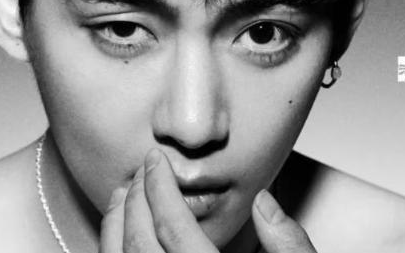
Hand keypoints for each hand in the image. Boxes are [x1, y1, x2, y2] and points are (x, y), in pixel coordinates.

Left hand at [100, 148, 317, 252]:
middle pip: (141, 245)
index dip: (160, 187)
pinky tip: (119, 239)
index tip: (156, 161)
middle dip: (137, 199)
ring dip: (116, 226)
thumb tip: (264, 202)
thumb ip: (288, 246)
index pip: (174, 229)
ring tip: (122, 194)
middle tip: (142, 169)